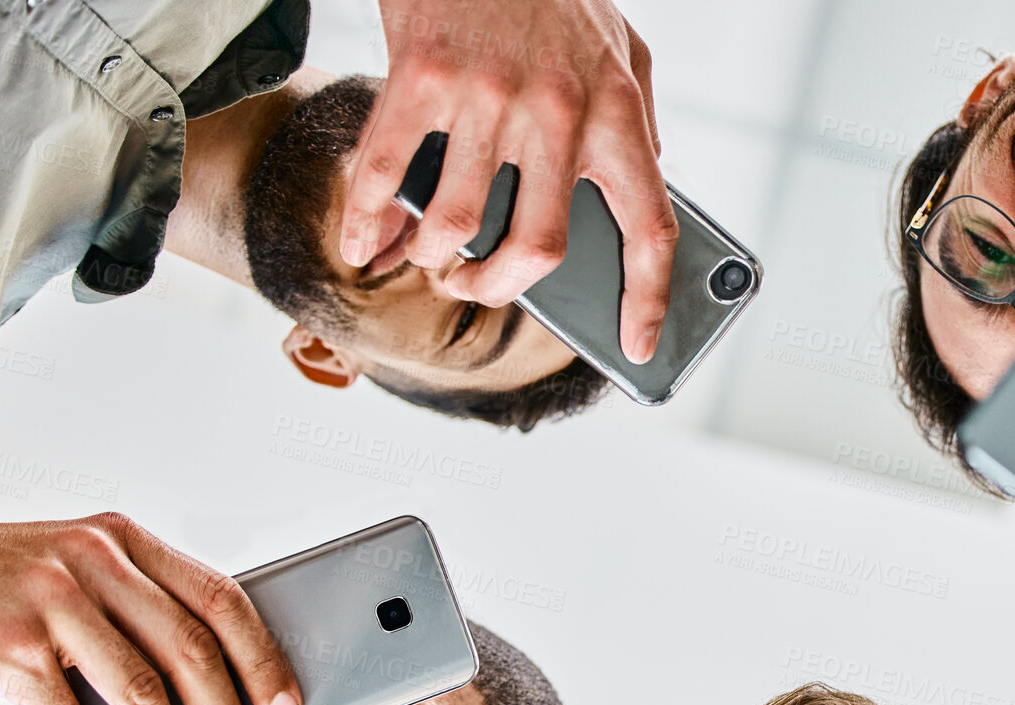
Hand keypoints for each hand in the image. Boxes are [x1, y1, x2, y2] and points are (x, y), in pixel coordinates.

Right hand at [0, 515, 301, 704]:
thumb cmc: (12, 583)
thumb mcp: (85, 570)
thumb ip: (145, 609)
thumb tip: (225, 693)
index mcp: (127, 541)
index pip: (222, 599)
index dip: (263, 659)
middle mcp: (94, 563)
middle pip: (190, 654)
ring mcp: (49, 602)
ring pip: (140, 693)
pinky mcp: (6, 648)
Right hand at [341, 0, 678, 361]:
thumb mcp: (622, 49)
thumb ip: (634, 123)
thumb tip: (641, 190)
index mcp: (617, 113)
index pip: (650, 228)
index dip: (646, 299)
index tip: (638, 346)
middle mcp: (559, 112)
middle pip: (537, 250)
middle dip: (501, 291)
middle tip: (477, 289)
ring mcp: (488, 97)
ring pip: (457, 224)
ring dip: (435, 261)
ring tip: (428, 262)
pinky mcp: (423, 76)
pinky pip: (387, 173)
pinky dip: (368, 221)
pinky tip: (364, 245)